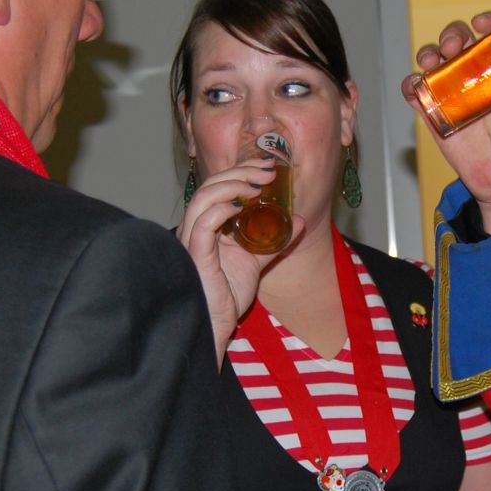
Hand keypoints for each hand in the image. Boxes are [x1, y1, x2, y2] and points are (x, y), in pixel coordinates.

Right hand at [174, 158, 302, 360]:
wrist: (215, 324)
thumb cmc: (226, 294)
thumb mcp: (256, 261)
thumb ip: (275, 242)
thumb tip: (299, 221)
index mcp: (207, 224)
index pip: (219, 185)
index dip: (242, 170)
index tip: (268, 166)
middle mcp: (195, 227)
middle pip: (211, 185)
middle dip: (240, 172)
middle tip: (268, 171)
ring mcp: (192, 240)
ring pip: (203, 198)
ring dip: (232, 185)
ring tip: (257, 186)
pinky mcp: (195, 255)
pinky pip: (202, 224)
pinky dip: (221, 209)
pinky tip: (240, 206)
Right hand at [400, 13, 490, 232]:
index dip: (490, 23)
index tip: (482, 22)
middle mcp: (478, 77)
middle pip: (461, 42)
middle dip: (454, 36)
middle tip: (453, 47)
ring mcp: (455, 93)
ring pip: (437, 61)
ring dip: (431, 54)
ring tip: (432, 62)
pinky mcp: (436, 114)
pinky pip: (418, 93)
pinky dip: (412, 85)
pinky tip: (415, 87)